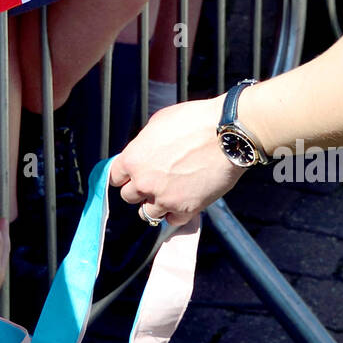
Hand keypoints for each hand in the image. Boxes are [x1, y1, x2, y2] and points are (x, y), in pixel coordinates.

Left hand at [108, 96, 242, 223]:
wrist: (228, 134)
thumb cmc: (195, 121)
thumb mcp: (158, 123)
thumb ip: (144, 144)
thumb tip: (142, 153)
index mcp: (133, 159)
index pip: (114, 177)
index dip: (124, 175)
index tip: (132, 175)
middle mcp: (144, 182)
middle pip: (129, 196)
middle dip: (140, 189)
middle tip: (155, 181)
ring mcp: (164, 198)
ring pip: (147, 214)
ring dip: (155, 204)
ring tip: (169, 194)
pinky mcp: (186, 209)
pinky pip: (172, 221)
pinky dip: (176, 214)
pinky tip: (183, 201)